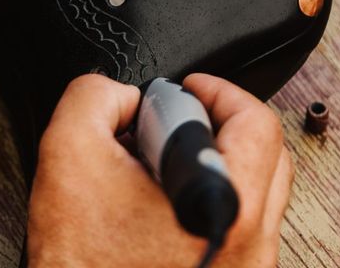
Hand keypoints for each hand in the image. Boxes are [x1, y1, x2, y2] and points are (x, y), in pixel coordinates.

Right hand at [28, 74, 292, 267]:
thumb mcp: (68, 148)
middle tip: (183, 122)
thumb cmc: (78, 259)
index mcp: (225, 202)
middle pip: (271, 158)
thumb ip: (98, 96)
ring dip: (221, 167)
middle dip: (225, 126)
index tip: (189, 89)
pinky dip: (211, 204)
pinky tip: (164, 207)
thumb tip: (126, 96)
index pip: (256, 123)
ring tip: (167, 169)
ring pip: (260, 197)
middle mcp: (250, 242)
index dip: (217, 91)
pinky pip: (242, 230)